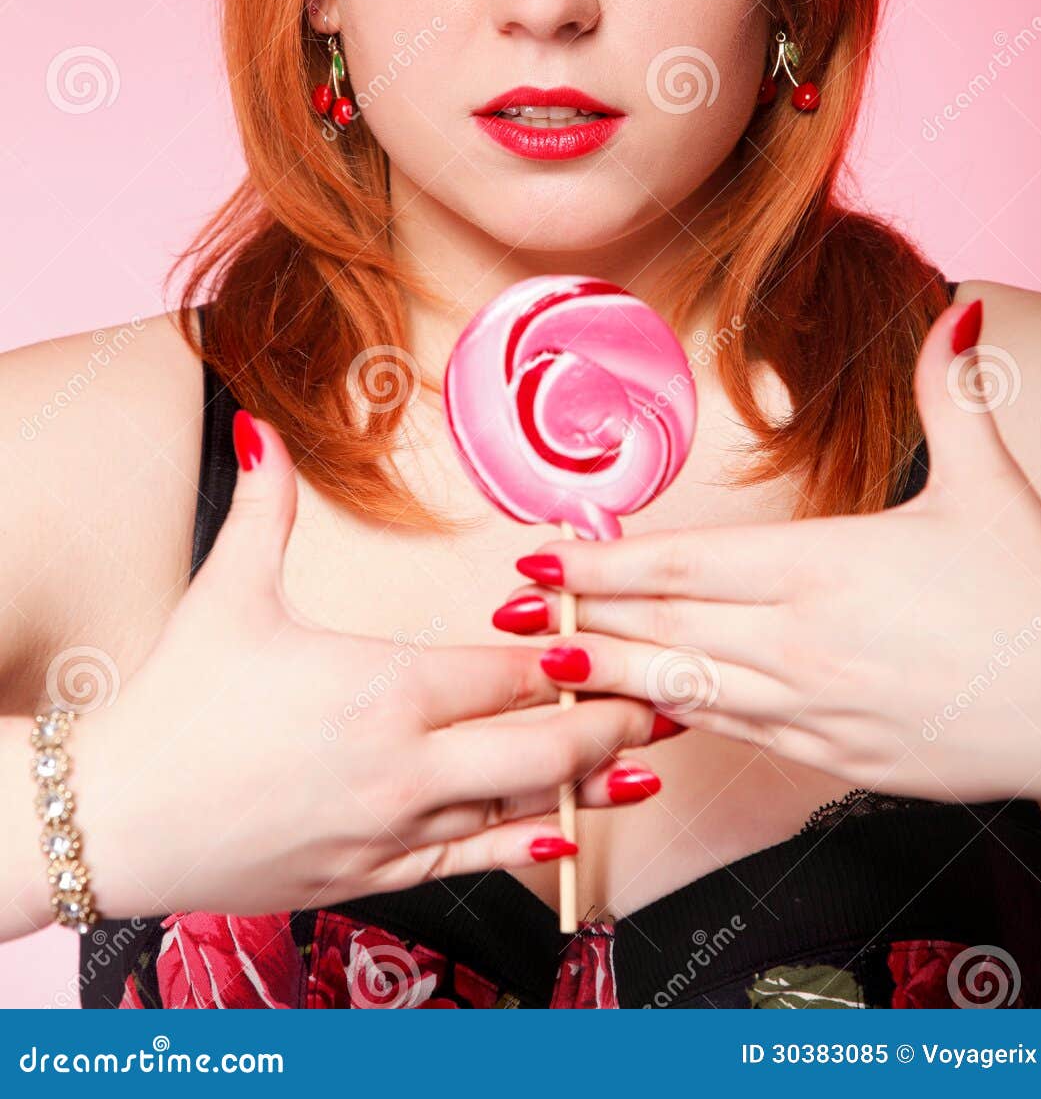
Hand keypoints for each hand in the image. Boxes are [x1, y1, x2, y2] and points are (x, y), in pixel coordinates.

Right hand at [75, 411, 663, 920]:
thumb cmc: (173, 706)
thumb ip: (265, 507)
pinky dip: (524, 849)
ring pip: (517, 810)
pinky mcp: (371, 877)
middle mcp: (403, 765)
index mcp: (383, 687)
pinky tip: (564, 839)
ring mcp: (391, 829)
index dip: (577, 659)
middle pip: (540, 745)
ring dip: (587, 785)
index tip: (621, 642)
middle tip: (665, 699)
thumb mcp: (227, 593)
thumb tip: (261, 426)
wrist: (113, 820)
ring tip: (645, 765)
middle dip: (611, 723)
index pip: (511, 672)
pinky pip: (469, 865)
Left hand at [491, 297, 1040, 801]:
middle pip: (665, 626)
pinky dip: (685, 721)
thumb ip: (948, 397)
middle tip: (514, 611)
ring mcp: (817, 709)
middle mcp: (804, 642)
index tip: (544, 558)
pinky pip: (740, 737)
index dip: (604, 564)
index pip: (684, 564)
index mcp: (825, 568)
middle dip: (584, 617)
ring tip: (552, 664)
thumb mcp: (991, 486)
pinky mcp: (839, 759)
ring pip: (688, 690)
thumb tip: (955, 312)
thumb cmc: (1037, 599)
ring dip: (614, 675)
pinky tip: (648, 711)